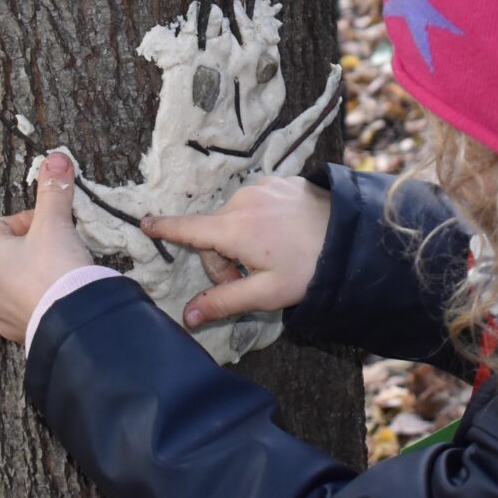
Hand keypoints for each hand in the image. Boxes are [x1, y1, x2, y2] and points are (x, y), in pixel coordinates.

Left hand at [0, 149, 96, 342]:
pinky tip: (59, 295)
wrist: (74, 319)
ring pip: (16, 281)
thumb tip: (56, 157)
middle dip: (33, 248)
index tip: (52, 225)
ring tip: (60, 271)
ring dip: (34, 274)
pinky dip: (40, 299)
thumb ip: (53, 189)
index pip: (2, 225)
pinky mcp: (18, 332)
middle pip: (9, 253)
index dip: (30, 220)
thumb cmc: (55, 267)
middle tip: (59, 247)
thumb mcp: (54, 222)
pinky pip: (26, 306)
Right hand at [142, 175, 330, 328]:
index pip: (188, 229)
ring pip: (236, 219)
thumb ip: (223, 302)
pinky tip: (285, 236)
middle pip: (215, 234)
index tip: (145, 223)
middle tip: (251, 281)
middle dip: (224, 260)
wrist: (353, 237)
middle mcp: (242, 200)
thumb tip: (187, 317)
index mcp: (234, 228)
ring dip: (243, 240)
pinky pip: (256, 204)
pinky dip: (261, 221)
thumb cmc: (309, 268)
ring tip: (274, 258)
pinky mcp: (280, 180)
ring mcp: (262, 187)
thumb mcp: (265, 293)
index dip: (165, 228)